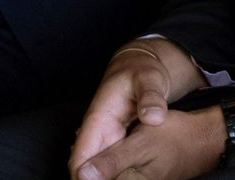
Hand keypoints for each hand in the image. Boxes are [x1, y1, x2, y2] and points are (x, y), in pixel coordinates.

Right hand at [70, 39, 209, 178]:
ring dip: (104, 178)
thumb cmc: (143, 71)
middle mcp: (98, 131)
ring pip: (98, 167)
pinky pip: (110, 161)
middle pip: (86, 167)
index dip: (84, 177)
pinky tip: (127, 179)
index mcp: (98, 118)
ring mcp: (106, 136)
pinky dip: (115, 173)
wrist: (141, 66)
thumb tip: (153, 118)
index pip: (81, 156)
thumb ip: (151, 97)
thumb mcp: (150, 79)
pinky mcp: (116, 140)